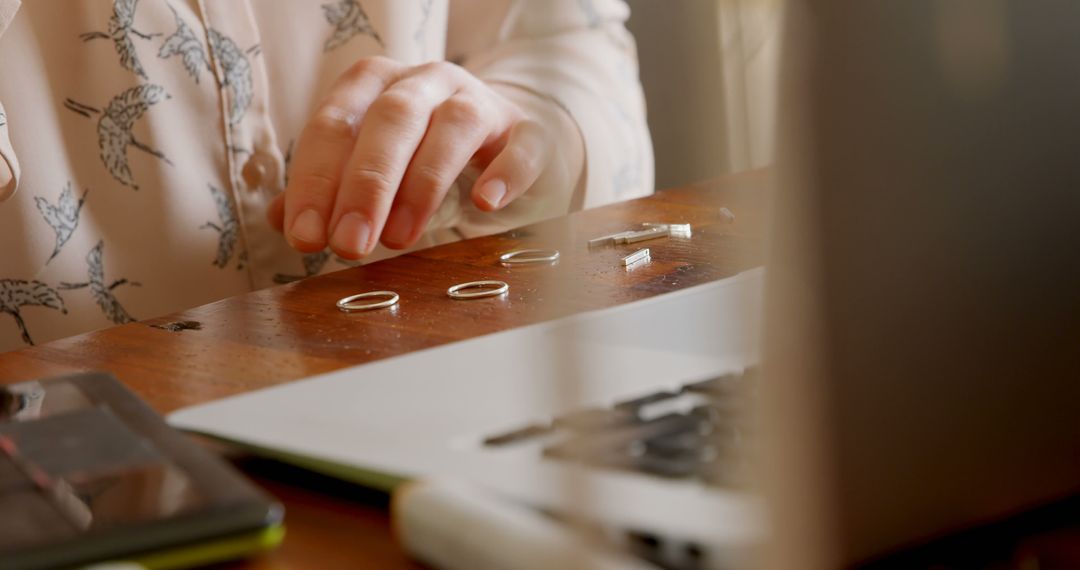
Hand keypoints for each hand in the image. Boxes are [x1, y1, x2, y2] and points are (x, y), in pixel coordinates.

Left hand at [268, 57, 554, 258]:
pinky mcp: (526, 129)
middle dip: (366, 185)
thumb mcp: (369, 158)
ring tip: (400, 237)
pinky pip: (520, 144)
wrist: (500, 131)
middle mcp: (425, 81)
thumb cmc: (422, 147)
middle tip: (350, 245)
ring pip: (453, 126)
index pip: (335, 124)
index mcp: (375, 84)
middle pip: (392, 120)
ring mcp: (480, 101)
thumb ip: (329, 185)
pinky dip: (505, 171)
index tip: (307, 237)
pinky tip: (484, 202)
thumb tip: (284, 221)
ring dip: (423, 183)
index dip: (316, 181)